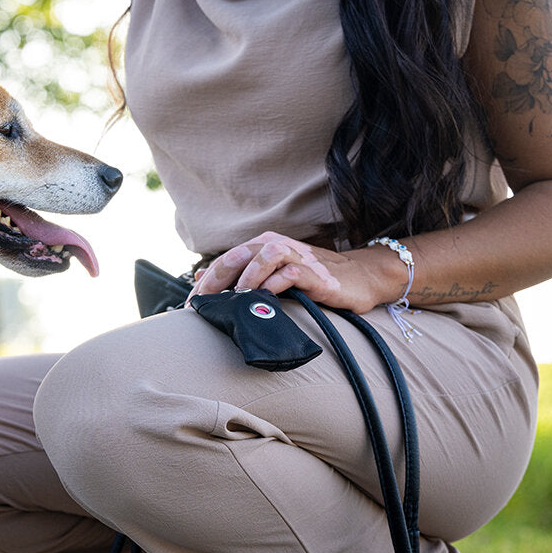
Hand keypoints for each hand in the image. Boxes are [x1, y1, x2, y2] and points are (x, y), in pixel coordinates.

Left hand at [188, 231, 401, 313]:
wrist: (360, 277)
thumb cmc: (312, 278)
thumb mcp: (272, 274)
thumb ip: (239, 272)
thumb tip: (202, 274)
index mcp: (262, 246)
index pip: (225, 261)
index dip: (205, 283)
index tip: (191, 306)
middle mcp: (276, 246)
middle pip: (237, 256)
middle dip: (216, 283)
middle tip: (204, 306)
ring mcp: (298, 257)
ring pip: (263, 256)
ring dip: (246, 278)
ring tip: (236, 300)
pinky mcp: (316, 273)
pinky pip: (290, 272)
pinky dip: (274, 284)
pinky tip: (265, 299)